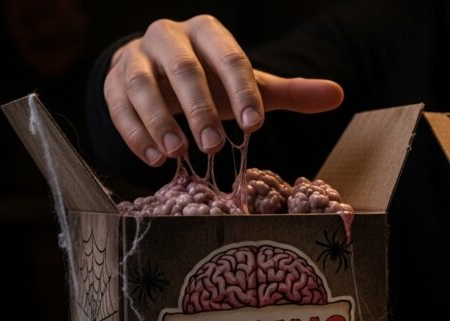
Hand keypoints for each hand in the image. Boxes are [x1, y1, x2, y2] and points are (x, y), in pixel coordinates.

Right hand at [105, 15, 343, 165]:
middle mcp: (167, 37)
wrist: (158, 74)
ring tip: (179, 154)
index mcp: (207, 32)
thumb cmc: (211, 81)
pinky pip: (117, 105)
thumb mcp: (248, 85)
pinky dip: (135, 133)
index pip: (228, 57)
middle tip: (214, 147)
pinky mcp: (112, 82)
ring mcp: (135, 57)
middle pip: (183, 69)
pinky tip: (154, 159)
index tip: (255, 126)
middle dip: (200, 110)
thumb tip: (338, 94)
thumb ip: (289, 92)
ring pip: (141, 84)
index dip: (242, 91)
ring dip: (161, 121)